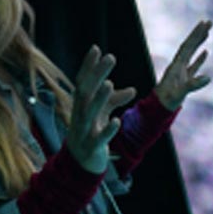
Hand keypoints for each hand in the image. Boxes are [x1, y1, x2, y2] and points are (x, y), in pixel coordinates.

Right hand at [67, 45, 136, 173]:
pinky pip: (99, 138)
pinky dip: (107, 130)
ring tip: (110, 83)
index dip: (88, 66)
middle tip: (110, 57)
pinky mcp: (91, 147)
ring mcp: (84, 131)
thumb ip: (114, 100)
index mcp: (80, 105)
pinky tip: (116, 122)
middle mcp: (79, 115)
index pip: (82, 81)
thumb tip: (133, 89)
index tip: (96, 48)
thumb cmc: (91, 134)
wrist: (79, 165)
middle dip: (97, 74)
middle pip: (86, 91)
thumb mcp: (102, 115)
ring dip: (99, 98)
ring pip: (89, 113)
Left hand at [155, 20, 212, 110]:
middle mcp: (178, 65)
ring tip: (208, 31)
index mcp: (176, 65)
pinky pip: (193, 65)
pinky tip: (206, 52)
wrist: (158, 109)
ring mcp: (181, 72)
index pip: (187, 46)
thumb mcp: (180, 93)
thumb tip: (208, 78)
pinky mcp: (184, 79)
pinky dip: (199, 58)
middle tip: (209, 21)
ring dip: (199, 42)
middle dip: (199, 33)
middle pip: (189, 45)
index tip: (204, 23)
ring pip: (192, 53)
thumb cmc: (167, 101)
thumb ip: (193, 85)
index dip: (196, 35)